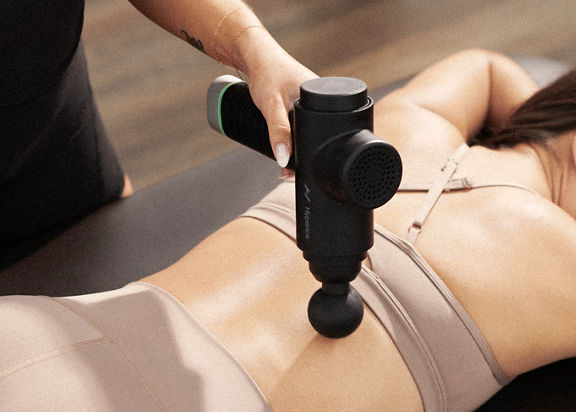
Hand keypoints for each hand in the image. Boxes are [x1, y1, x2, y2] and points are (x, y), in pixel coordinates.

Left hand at [236, 29, 316, 169]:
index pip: (326, 135)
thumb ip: (278, 132)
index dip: (313, 155)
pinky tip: (287, 144)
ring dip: (298, 148)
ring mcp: (313, 103)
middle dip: (303, 156)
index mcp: (325, 99)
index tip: (297, 170)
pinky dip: (295, 138)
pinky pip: (303, 127)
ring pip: (309, 133)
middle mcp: (323, 101)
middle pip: (317, 137)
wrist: (255, 56)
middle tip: (286, 169)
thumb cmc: (266, 73)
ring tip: (284, 160)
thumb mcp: (271, 106)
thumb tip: (284, 159)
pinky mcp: (303, 104)